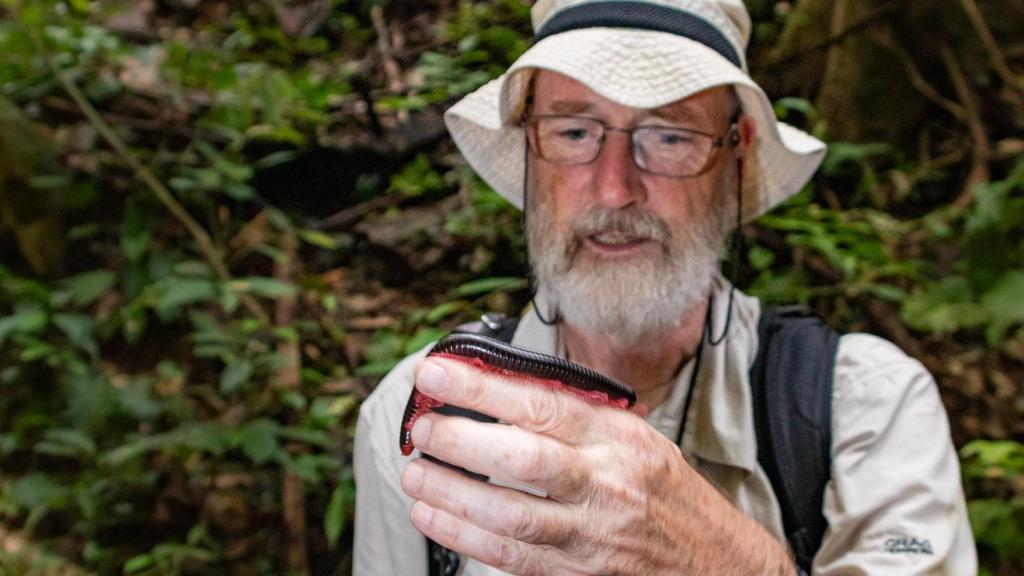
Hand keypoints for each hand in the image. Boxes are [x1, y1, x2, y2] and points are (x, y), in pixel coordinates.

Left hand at [399, 356, 795, 575]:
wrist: (716, 563)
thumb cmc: (664, 491)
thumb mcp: (632, 437)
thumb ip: (574, 414)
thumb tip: (498, 385)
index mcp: (618, 437)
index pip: (542, 403)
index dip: (481, 387)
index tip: (436, 372)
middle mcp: (607, 482)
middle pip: (524, 459)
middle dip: (462, 440)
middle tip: (422, 427)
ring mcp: (593, 533)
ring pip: (512, 515)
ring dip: (453, 493)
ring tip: (415, 472)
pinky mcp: (579, 574)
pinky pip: (513, 556)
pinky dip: (466, 536)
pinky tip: (434, 514)